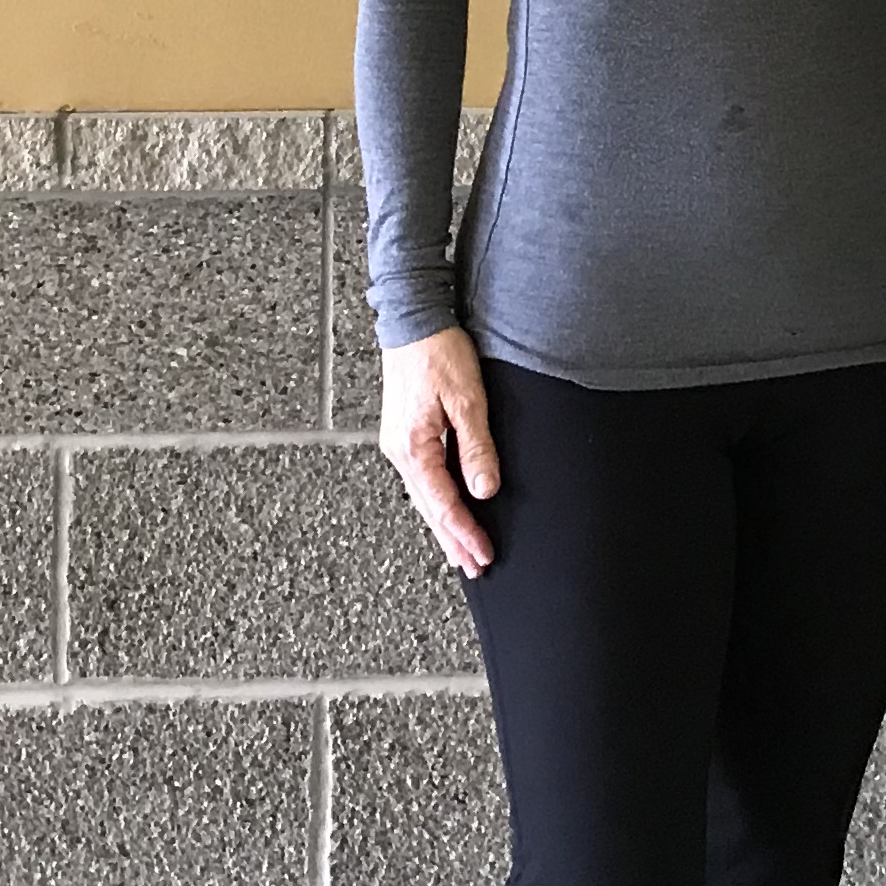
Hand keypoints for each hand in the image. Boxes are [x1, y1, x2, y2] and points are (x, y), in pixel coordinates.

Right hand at [379, 327, 499, 576]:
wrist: (412, 319)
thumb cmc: (437, 352)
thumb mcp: (466, 399)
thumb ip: (476, 446)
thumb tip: (484, 489)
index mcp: (413, 447)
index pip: (442, 503)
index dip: (464, 531)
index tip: (483, 554)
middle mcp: (400, 450)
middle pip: (428, 507)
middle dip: (452, 539)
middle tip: (474, 567)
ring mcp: (400, 442)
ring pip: (423, 496)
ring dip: (443, 524)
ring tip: (460, 551)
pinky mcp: (406, 433)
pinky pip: (421, 479)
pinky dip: (435, 500)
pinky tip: (444, 509)